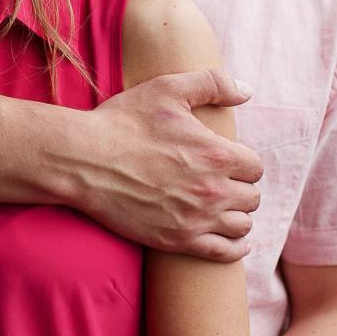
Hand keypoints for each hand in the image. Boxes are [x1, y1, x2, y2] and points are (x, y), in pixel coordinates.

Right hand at [69, 70, 259, 261]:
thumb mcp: (167, 89)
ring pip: (242, 225)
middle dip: (239, 188)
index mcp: (217, 154)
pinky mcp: (177, 240)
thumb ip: (212, 83)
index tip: (226, 162)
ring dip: (237, 216)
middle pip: (251, 197)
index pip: (254, 166)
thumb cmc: (123, 122)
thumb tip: (247, 91)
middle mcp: (213, 190)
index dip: (242, 162)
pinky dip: (235, 247)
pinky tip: (234, 240)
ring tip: (223, 209)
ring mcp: (195, 219)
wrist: (82, 160)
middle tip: (220, 183)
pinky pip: (225, 252)